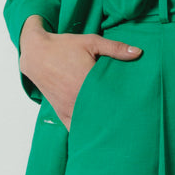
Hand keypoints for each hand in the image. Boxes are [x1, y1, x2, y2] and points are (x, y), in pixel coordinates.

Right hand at [18, 15, 141, 129]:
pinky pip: (74, 128)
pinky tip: (96, 132)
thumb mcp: (91, 42)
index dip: (125, 105)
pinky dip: (85, 130)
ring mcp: (68, 108)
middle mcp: (76, 99)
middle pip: (101, 116)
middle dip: (115, 118)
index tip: (137, 109)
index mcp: (86, 82)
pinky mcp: (61, 112)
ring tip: (115, 127)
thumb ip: (115, 48)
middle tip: (130, 121)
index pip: (112, 100)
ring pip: (88, 125)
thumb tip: (138, 52)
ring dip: (100, 126)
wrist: (36, 54)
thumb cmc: (64, 47)